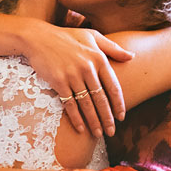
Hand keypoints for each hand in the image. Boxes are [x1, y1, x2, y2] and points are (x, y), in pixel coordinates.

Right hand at [10, 18, 133, 137]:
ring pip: (86, 104)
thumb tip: (132, 56)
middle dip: (107, 118)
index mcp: (98, 58)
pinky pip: (70, 104)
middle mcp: (87, 68)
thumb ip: (113, 48)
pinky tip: (81, 128)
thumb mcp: (92, 37)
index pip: (113, 86)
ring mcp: (72, 75)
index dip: (118, 104)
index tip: (121, 117)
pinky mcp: (58, 82)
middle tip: (111, 132)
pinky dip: (76, 118)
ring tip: (98, 134)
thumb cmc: (67, 37)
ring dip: (93, 121)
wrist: (38, 37)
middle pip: (101, 99)